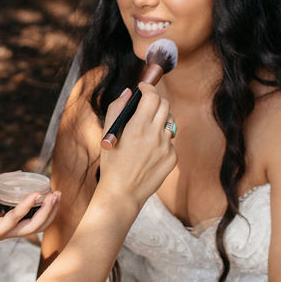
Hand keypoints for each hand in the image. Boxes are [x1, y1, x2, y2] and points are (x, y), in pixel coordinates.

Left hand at [0, 177, 59, 247]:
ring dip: (44, 212)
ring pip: (30, 227)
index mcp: (6, 221)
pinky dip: (25, 208)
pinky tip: (33, 195)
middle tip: (59, 194)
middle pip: (37, 225)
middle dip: (51, 211)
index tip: (55, 191)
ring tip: (53, 196)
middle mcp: (6, 229)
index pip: (33, 219)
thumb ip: (1, 182)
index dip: (47, 208)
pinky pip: (12, 221)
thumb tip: (20, 173)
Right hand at [96, 84, 175, 211]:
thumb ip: (117, 109)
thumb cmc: (111, 164)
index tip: (143, 88)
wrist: (122, 193)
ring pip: (170, 122)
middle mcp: (155, 135)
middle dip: (156, 101)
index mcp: (138, 127)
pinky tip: (149, 151)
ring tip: (146, 131)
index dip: (148, 89)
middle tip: (146, 105)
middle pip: (165, 105)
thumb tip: (128, 92)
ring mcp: (166, 147)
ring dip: (160, 120)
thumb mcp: (108, 135)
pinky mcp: (172, 158)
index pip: (152, 97)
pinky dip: (162, 140)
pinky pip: (170, 141)